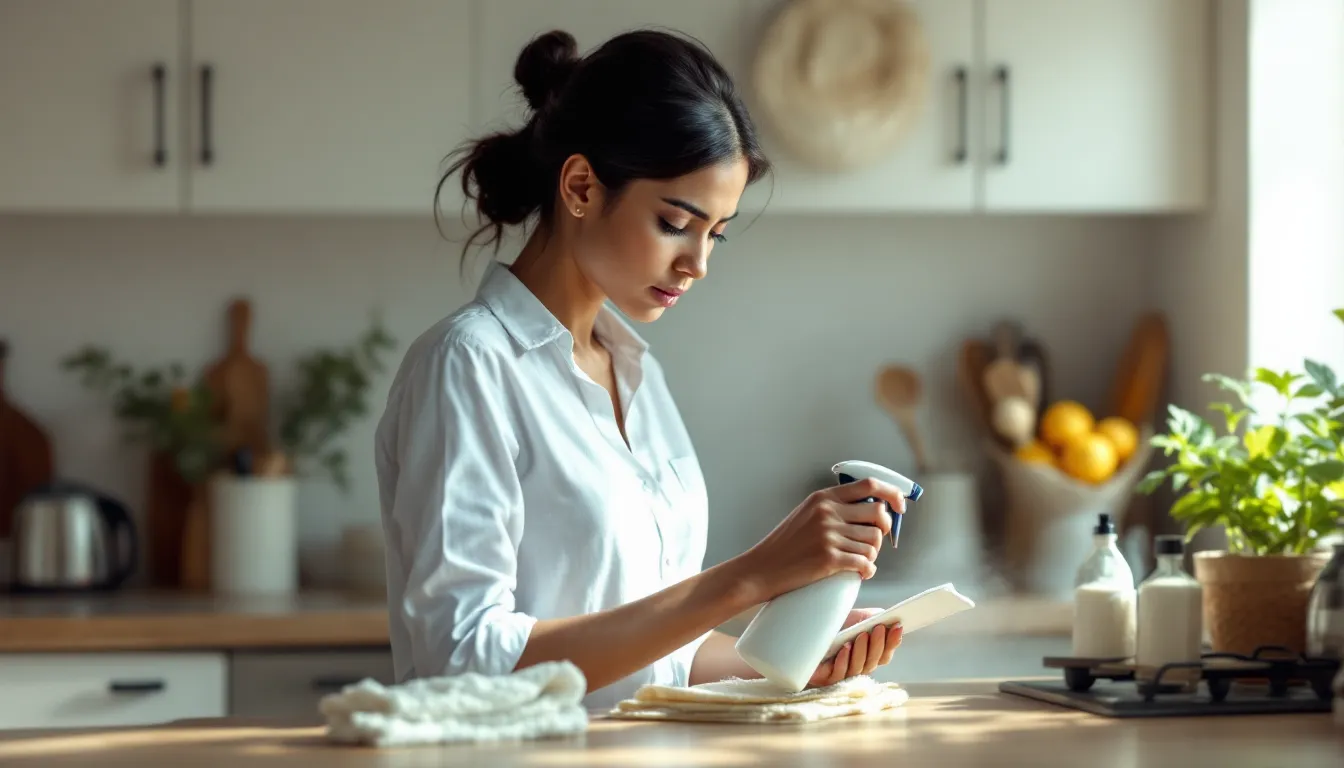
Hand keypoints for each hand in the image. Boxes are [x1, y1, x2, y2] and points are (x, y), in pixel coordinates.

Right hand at [738, 477, 905, 601]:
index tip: (901, 506)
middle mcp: (827, 512)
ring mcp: (829, 535)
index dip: (892, 494)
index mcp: (823, 498)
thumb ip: (833, 508)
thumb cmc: (785, 545)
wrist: (761, 569)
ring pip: (874, 542)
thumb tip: (872, 510)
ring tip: (860, 559)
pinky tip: (861, 572)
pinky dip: (868, 570)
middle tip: (875, 541)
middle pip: (878, 514)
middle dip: (884, 529)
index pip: (869, 485)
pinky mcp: (829, 559)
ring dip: (873, 553)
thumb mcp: (806, 514)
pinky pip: (865, 562)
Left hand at [808, 608, 902, 687]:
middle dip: (878, 644)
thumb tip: (885, 616)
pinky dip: (843, 660)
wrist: (800, 636)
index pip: (884, 654)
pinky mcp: (826, 679)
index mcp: (865, 656)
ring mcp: (842, 675)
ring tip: (862, 634)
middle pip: (873, 661)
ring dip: (862, 651)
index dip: (893, 642)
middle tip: (879, 628)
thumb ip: (869, 618)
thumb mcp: (851, 618)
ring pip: (858, 667)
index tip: (898, 626)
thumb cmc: (829, 628)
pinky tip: (845, 648)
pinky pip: (838, 673)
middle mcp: (856, 667)